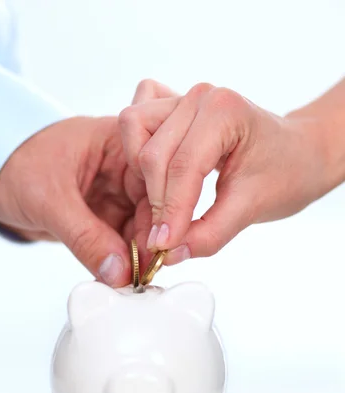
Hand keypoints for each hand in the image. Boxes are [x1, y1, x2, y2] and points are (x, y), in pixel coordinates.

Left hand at [0, 116, 147, 286]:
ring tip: (133, 281)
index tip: (160, 248)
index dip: (163, 213)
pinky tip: (121, 277)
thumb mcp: (50, 200)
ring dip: (138, 255)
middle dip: (152, 241)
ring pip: (142, 228)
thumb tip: (119, 272)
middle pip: (156, 206)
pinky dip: (122, 260)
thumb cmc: (17, 164)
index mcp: (121, 142)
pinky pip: (124, 240)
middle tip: (146, 274)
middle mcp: (127, 166)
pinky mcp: (107, 215)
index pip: (157, 177)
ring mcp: (118, 192)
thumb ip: (85, 237)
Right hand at [119, 80, 330, 263]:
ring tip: (164, 206)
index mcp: (224, 112)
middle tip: (164, 236)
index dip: (170, 212)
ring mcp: (183, 98)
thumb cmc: (285, 172)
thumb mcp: (251, 209)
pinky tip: (157, 178)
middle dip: (155, 201)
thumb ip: (209, 234)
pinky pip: (136, 124)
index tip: (162, 246)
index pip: (182, 167)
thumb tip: (169, 254)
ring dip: (141, 176)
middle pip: (151, 154)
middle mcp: (200, 97)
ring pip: (135, 134)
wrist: (298, 154)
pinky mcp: (172, 107)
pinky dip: (137, 152)